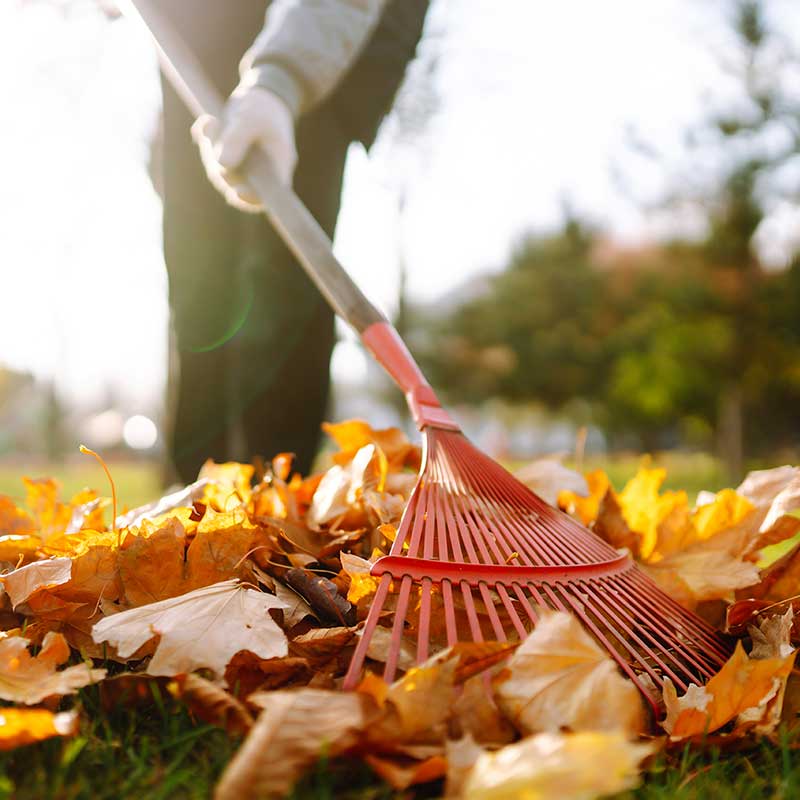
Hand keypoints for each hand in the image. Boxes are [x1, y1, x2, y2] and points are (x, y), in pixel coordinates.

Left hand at [191, 86, 296, 212]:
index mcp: (277, 167)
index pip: (266, 196)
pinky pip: (213, 158)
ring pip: (221, 172)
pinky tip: (206, 122)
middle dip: (219, 165)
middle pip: (237, 185)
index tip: (236, 192)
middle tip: (213, 131)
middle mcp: (261, 173)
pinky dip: (206, 140)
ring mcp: (245, 167)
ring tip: (209, 123)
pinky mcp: (231, 157)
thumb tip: (222, 165)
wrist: (264, 92)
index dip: (251, 200)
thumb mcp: (251, 118)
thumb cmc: (264, 106)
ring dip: (209, 150)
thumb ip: (237, 140)